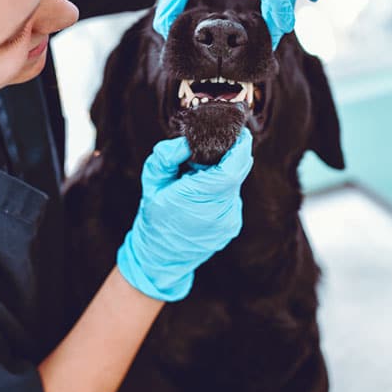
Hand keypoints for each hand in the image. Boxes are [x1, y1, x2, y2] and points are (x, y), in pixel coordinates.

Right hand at [116, 128, 253, 300]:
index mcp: (197, 198)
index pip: (231, 169)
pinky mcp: (232, 226)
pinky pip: (232, 198)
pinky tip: (204, 195)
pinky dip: (222, 190)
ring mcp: (228, 221)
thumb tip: (187, 142)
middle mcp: (219, 212)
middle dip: (231, 156)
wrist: (159, 257)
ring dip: (224, 174)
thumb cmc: (154, 218)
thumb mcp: (152, 182)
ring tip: (200, 177)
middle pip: (238, 173)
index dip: (240, 148)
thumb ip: (167, 157)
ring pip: (236, 185)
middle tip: (216, 147)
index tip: (238, 133)